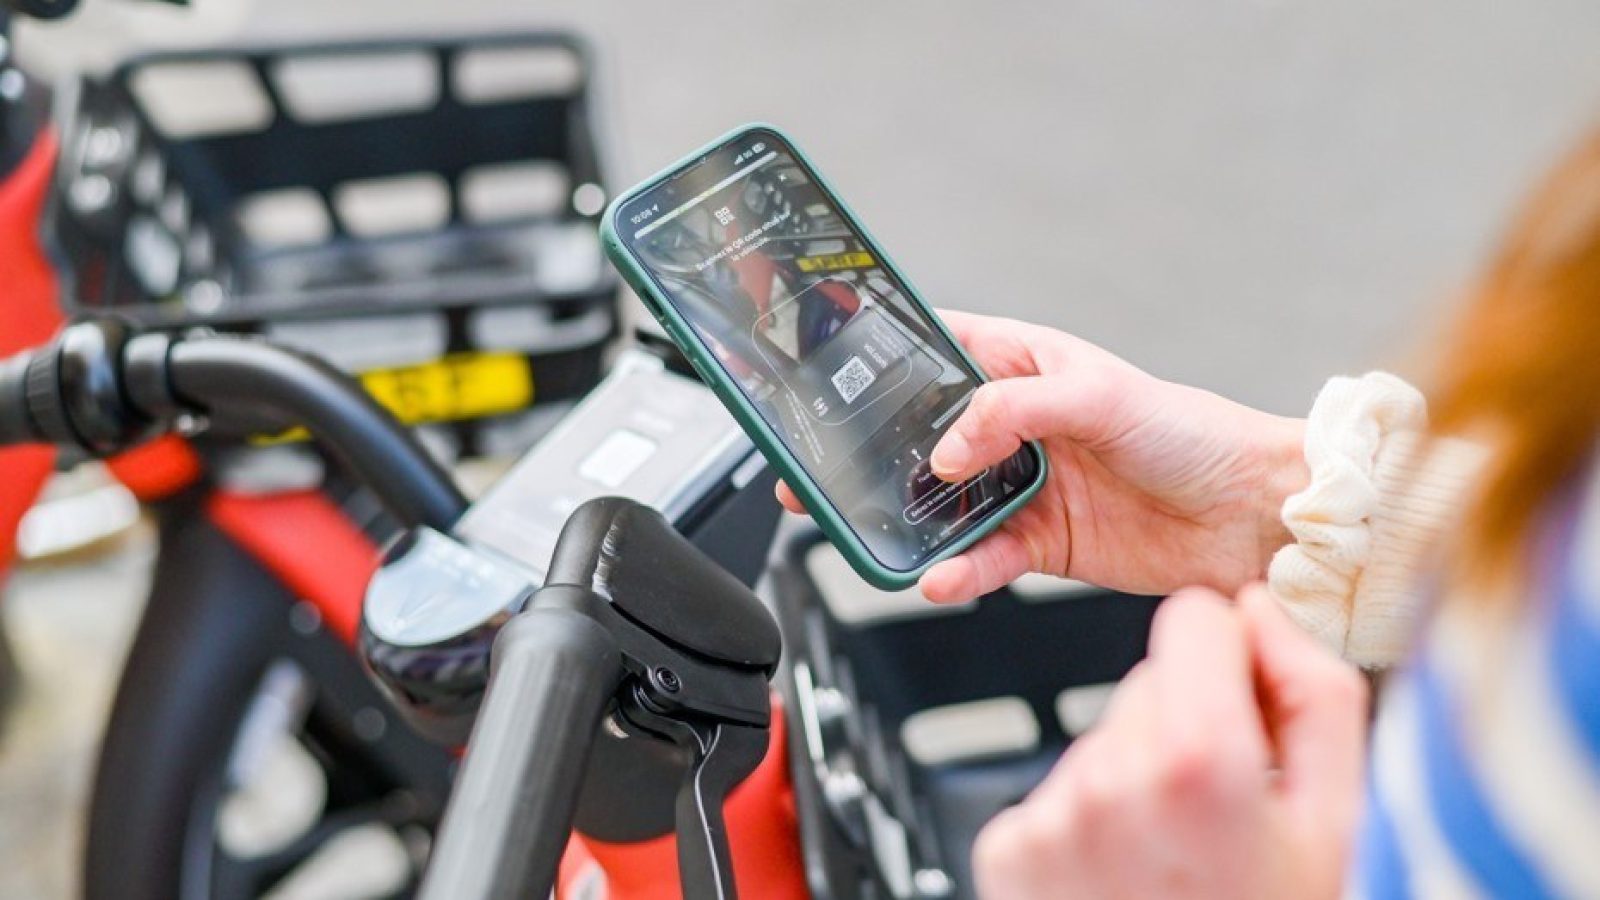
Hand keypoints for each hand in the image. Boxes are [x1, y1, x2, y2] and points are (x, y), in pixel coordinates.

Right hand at [776, 310, 1308, 601]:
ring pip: (943, 502)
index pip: (937, 350)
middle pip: (922, 435)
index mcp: (1024, 365)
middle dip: (871, 454)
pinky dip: (958, 570)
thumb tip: (948, 448)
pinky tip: (941, 576)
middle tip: (819, 471)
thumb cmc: (1191, 433)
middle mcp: (1015, 425)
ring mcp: (1025, 485)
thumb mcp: (1098, 395)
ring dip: (905, 519)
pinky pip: (982, 556)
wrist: (1250, 516)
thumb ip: (1013, 412)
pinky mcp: (1041, 543)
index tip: (830, 371)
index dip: (884, 357)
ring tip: (865, 531)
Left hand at [972, 586, 1367, 899]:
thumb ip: (1313, 692)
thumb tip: (1263, 610)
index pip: (1192, 618)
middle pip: (1148, 678)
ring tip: (1175, 858)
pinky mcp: (1007, 849)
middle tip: (1220, 818)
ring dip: (1138, 776)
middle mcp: (1108, 781)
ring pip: (1102, 735)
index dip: (1231, 657)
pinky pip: (1057, 787)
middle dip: (1188, 725)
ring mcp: (1049, 817)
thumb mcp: (1342, 821)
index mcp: (1199, 762)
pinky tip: (1127, 877)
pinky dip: (1089, 819)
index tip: (1249, 709)